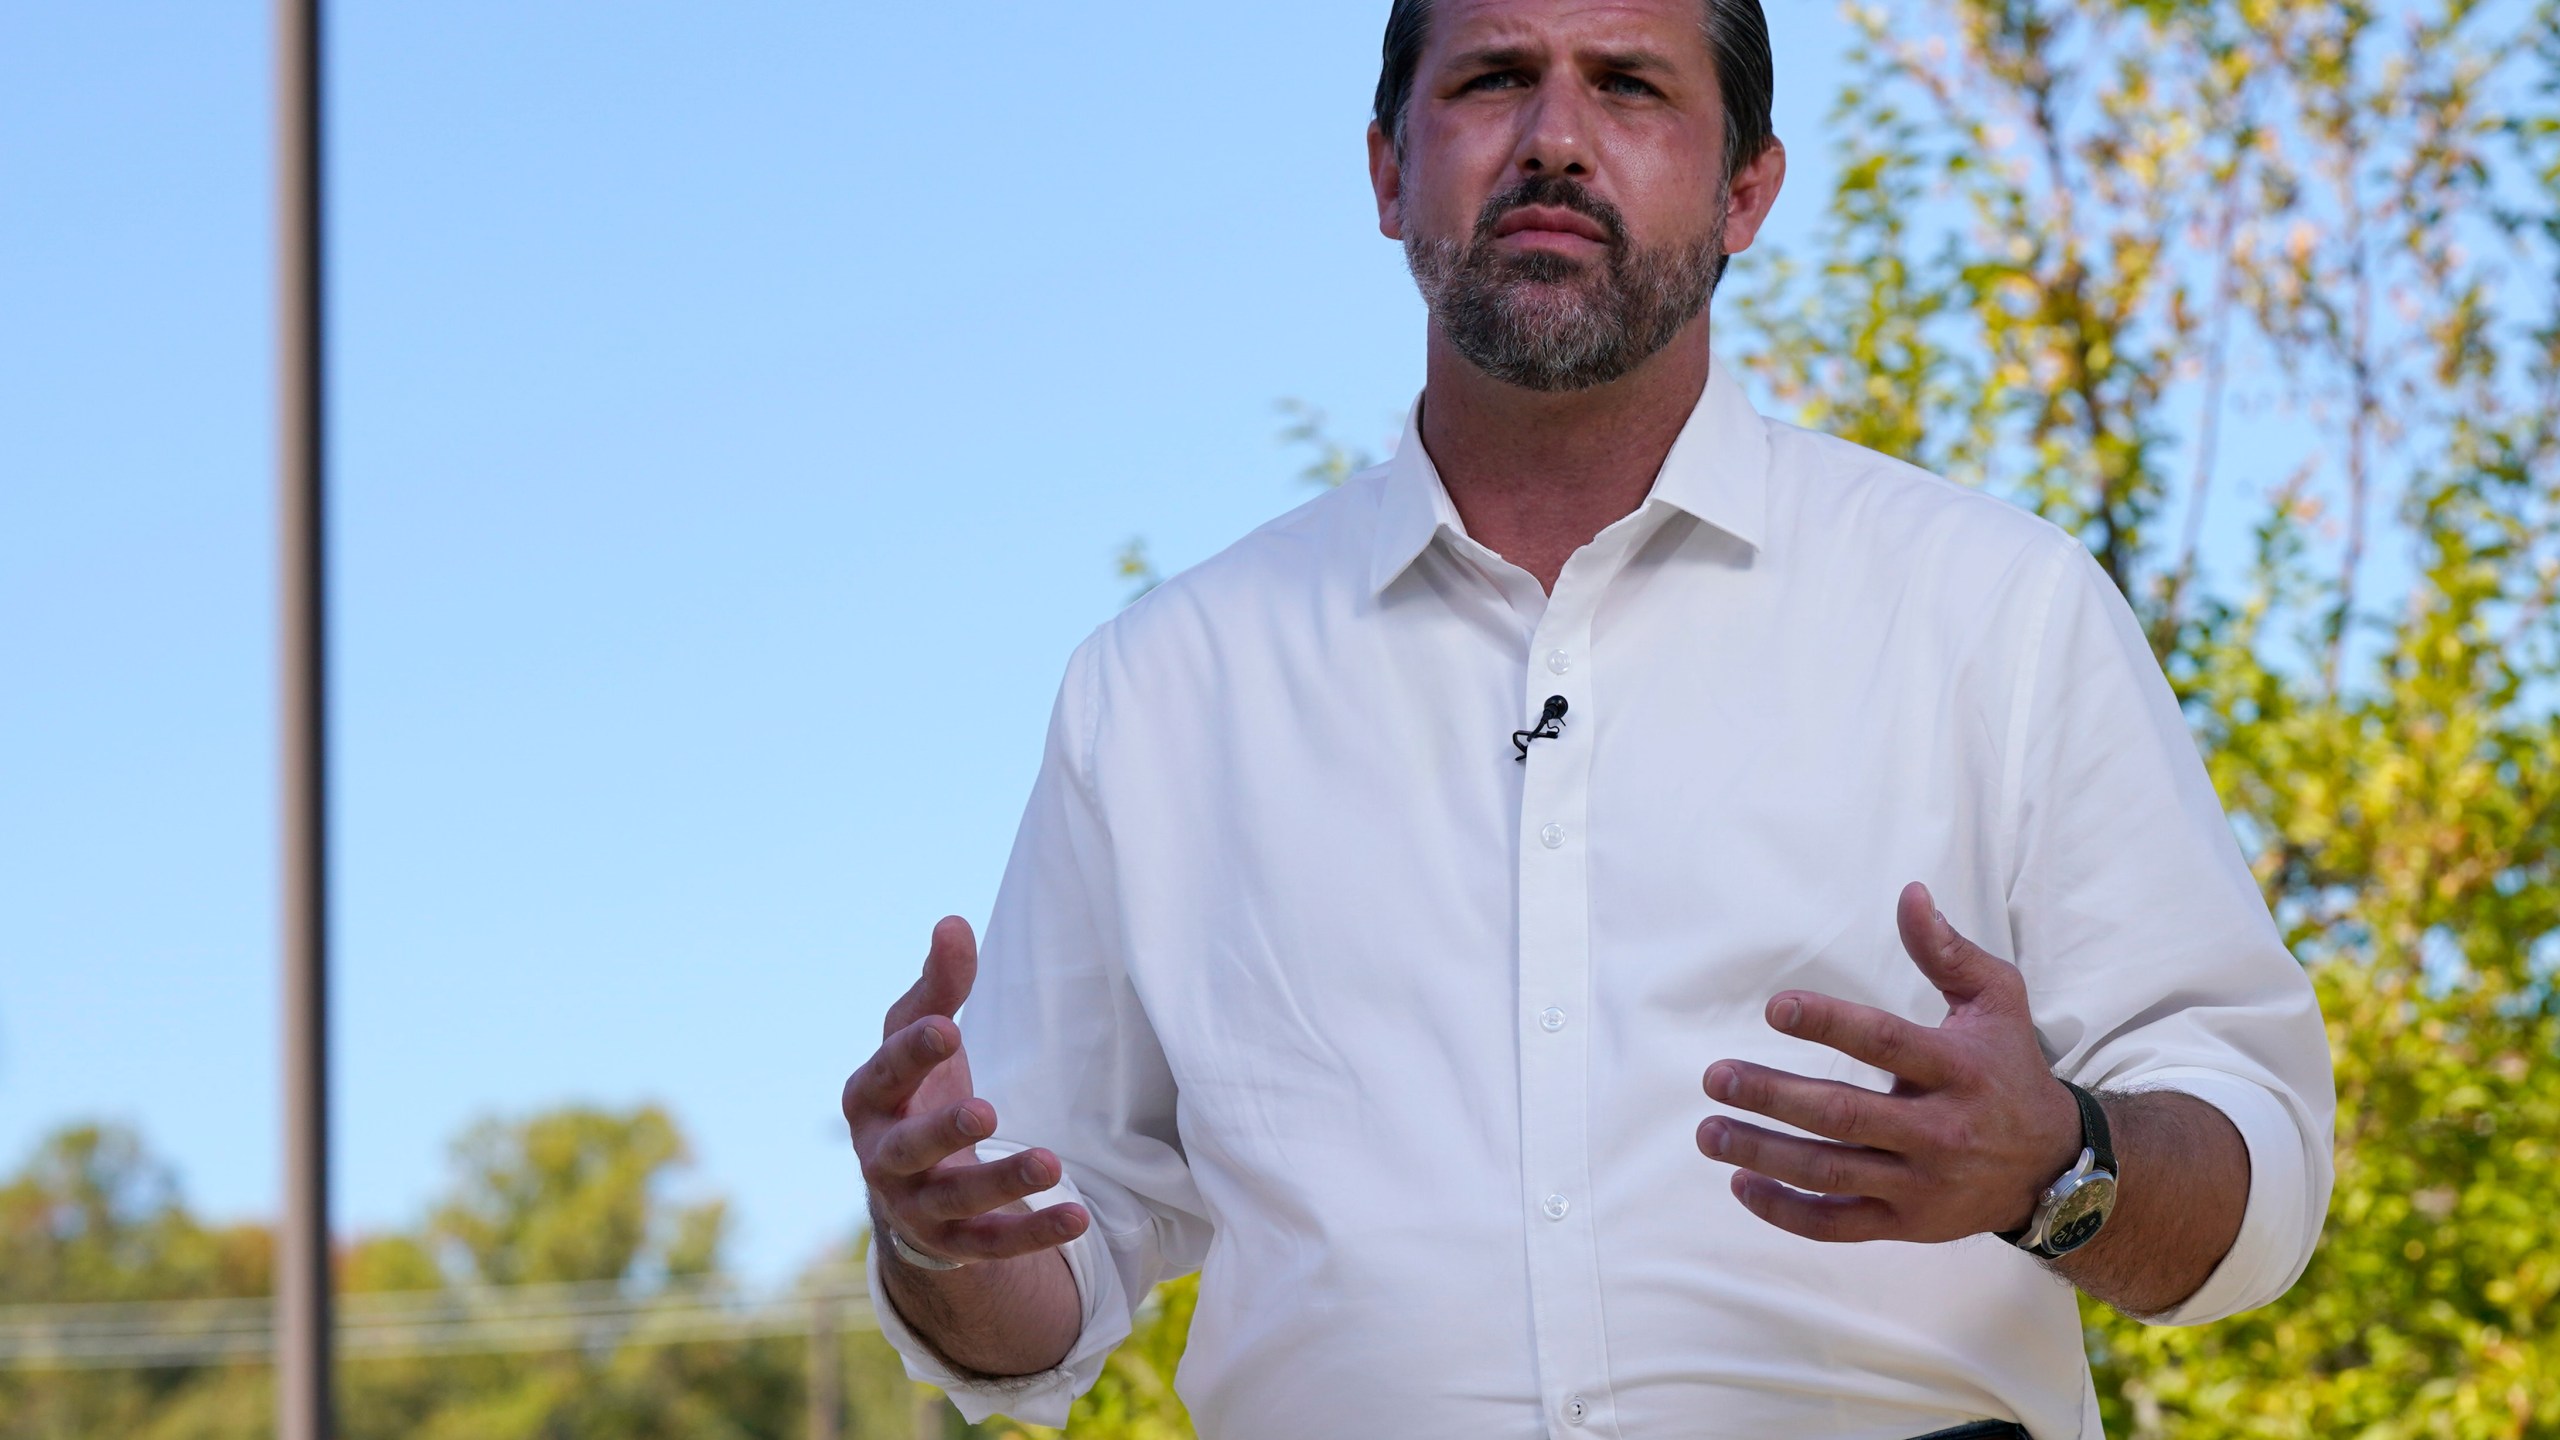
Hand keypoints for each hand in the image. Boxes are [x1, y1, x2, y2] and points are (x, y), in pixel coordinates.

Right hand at [843, 917, 1090, 1265]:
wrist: (908, 1183)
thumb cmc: (917, 1088)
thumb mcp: (922, 1037)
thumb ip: (940, 986)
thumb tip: (953, 923)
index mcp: (869, 1097)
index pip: (885, 1073)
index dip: (912, 1053)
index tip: (947, 1027)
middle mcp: (882, 1155)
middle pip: (906, 1146)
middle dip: (941, 1131)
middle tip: (984, 1112)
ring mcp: (915, 1204)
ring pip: (954, 1199)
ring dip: (1000, 1183)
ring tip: (1051, 1164)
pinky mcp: (952, 1243)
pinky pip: (991, 1242)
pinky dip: (1032, 1233)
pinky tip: (1077, 1217)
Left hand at [1696, 882, 2083, 1243]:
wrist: (2054, 1168)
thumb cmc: (2010, 1069)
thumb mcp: (1997, 1002)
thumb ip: (1948, 951)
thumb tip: (1910, 894)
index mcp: (1957, 1068)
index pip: (1885, 1043)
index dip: (1829, 1024)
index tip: (1775, 1009)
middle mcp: (1939, 1130)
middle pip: (1844, 1116)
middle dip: (1773, 1096)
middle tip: (1716, 1078)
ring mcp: (1920, 1183)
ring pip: (1831, 1172)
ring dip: (1764, 1153)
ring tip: (1709, 1131)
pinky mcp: (1907, 1223)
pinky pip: (1838, 1224)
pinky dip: (1786, 1211)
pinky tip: (1742, 1183)